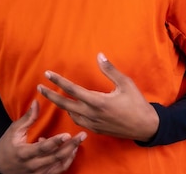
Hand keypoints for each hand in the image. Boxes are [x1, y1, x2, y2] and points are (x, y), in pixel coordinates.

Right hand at [0, 99, 86, 173]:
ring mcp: (39, 173)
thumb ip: (27, 118)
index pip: (43, 148)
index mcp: (24, 153)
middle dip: (71, 146)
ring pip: (59, 165)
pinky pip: (59, 170)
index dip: (55, 142)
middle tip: (82, 136)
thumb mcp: (14, 130)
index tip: (67, 134)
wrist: (0, 165)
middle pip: (56, 158)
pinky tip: (71, 151)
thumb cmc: (7, 145)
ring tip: (79, 142)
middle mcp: (33, 166)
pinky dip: (67, 161)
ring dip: (71, 154)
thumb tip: (36, 102)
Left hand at [37, 53, 158, 141]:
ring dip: (60, 105)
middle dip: (50, 95)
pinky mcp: (96, 130)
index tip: (47, 74)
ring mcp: (93, 123)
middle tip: (39, 87)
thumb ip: (110, 70)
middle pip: (65, 104)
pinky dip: (72, 114)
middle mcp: (92, 114)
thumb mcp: (126, 83)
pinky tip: (71, 109)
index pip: (72, 89)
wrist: (146, 127)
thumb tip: (99, 55)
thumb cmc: (137, 103)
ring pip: (70, 114)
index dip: (58, 81)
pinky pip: (79, 121)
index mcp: (98, 101)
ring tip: (52, 96)